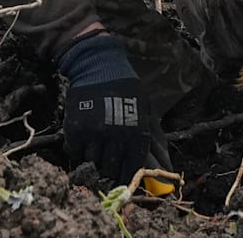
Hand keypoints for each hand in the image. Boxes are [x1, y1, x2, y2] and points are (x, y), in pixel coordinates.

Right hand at [59, 33, 150, 179]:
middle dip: (110, 168)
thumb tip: (167, 167)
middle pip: (111, 170)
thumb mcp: (147, 111)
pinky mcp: (75, 130)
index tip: (124, 177)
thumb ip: (155, 141)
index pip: (133, 168)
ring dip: (94, 160)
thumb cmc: (127, 90)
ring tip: (96, 146)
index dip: (128, 175)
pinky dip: (78, 152)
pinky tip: (83, 141)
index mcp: (137, 133)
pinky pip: (75, 154)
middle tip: (108, 159)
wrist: (98, 66)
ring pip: (93, 164)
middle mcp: (116, 136)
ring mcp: (94, 134)